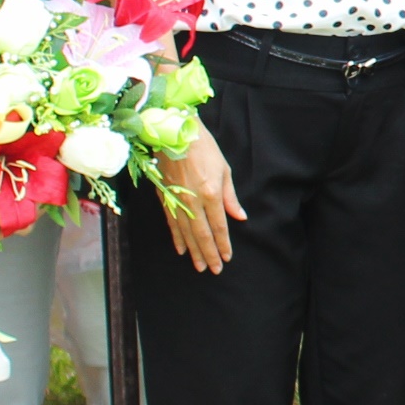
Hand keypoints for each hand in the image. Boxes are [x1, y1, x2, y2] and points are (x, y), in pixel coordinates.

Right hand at [162, 131, 246, 273]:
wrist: (175, 133)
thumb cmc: (204, 148)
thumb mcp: (224, 169)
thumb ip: (230, 196)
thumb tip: (240, 217)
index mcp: (211, 193)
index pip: (219, 225)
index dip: (223, 243)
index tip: (227, 258)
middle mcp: (192, 201)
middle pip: (202, 234)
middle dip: (209, 253)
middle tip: (214, 270)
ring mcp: (176, 200)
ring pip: (186, 232)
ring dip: (193, 251)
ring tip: (199, 266)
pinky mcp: (164, 197)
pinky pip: (171, 223)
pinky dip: (177, 238)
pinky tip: (181, 249)